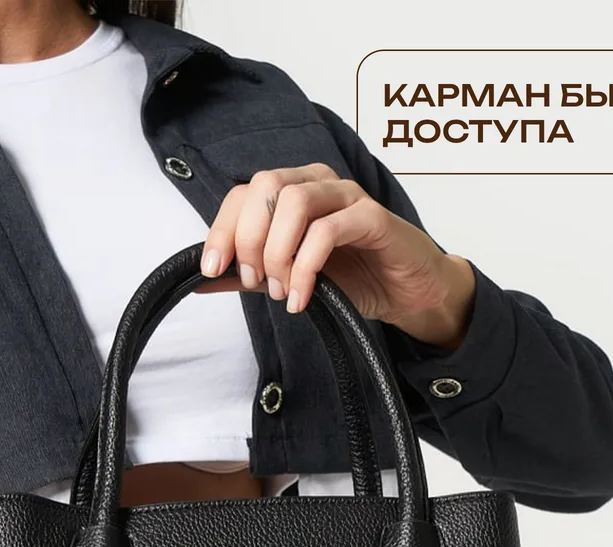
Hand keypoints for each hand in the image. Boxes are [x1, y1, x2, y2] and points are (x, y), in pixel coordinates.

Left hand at [198, 163, 476, 350]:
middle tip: (255, 283)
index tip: (213, 270)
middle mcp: (319, 184)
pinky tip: (304, 297)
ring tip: (283, 292)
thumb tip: (204, 279)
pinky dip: (307, 266)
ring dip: (278, 252)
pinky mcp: (372, 217)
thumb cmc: (356, 279)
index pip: (243, 193)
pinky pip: (328, 230)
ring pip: (294, 201)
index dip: (222, 228)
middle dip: (248, 239)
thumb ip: (250, 276)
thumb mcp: (292, 279)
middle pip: (265, 188)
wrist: (409, 294)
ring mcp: (347, 196)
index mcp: (294, 191)